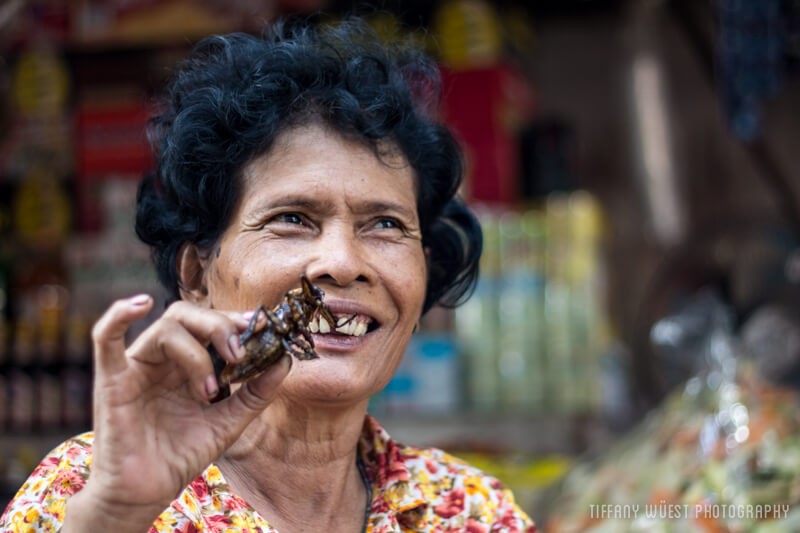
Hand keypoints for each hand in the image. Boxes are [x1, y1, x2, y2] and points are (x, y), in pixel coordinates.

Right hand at [63, 295, 289, 531]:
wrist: (149, 491)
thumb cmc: (183, 454)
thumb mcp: (229, 421)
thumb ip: (256, 392)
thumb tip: (285, 360)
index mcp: (187, 361)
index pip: (210, 323)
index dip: (235, 320)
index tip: (263, 328)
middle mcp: (162, 358)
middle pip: (188, 316)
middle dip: (219, 327)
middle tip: (239, 354)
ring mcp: (137, 366)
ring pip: (166, 329)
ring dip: (195, 353)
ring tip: (209, 390)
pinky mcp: (113, 380)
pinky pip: (105, 338)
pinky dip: (119, 314)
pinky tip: (140, 303)